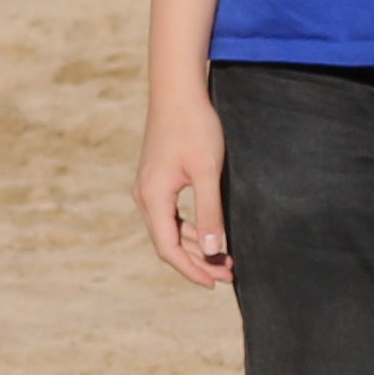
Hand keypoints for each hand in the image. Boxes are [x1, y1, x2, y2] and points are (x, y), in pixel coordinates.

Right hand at [137, 91, 231, 287]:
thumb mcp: (207, 171)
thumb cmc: (194, 127)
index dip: (191, 269)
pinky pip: (170, 214)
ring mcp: (148, 187)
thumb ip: (210, 212)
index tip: (215, 283)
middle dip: (197, 261)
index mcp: (153, 197)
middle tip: (228, 274)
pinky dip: (189, 228)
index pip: (168, 247)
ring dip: (195, 246)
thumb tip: (214, 251)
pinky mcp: (156, 178)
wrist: (177, 91)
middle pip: (168, 242)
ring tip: (224, 258)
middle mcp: (145, 195)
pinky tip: (209, 232)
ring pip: (169, 229)